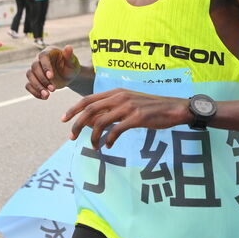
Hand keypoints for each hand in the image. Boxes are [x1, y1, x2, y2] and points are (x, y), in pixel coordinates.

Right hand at [25, 44, 79, 99]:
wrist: (68, 76)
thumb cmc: (71, 67)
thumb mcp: (72, 63)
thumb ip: (69, 56)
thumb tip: (68, 47)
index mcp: (48, 52)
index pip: (43, 57)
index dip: (45, 66)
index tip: (51, 76)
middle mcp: (39, 59)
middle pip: (34, 67)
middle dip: (42, 79)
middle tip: (53, 89)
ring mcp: (35, 70)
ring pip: (30, 76)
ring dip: (37, 86)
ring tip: (47, 95)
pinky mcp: (34, 79)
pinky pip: (29, 85)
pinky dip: (34, 92)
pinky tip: (44, 97)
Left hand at [62, 88, 188, 146]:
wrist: (174, 108)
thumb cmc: (151, 107)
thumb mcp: (128, 103)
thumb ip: (111, 110)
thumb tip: (90, 120)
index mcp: (116, 92)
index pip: (88, 99)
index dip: (73, 109)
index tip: (64, 120)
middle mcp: (120, 97)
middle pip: (89, 110)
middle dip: (77, 124)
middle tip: (71, 136)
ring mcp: (128, 107)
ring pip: (100, 122)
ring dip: (93, 137)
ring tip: (94, 146)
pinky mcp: (137, 118)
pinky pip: (116, 131)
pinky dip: (109, 140)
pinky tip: (108, 145)